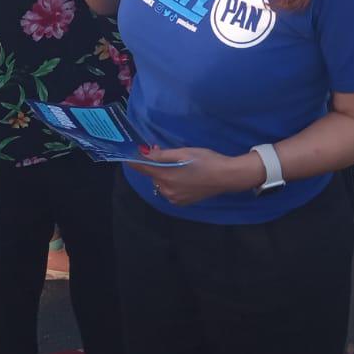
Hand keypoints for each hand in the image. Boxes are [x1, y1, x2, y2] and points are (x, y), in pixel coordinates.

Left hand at [130, 145, 258, 205]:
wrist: (226, 177)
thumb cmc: (206, 160)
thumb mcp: (184, 153)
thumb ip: (162, 155)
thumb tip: (144, 153)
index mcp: (166, 177)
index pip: (143, 168)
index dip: (134, 160)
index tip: (128, 154)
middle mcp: (167, 191)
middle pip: (153, 175)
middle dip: (154, 164)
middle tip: (161, 150)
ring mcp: (175, 199)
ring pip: (161, 183)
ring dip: (163, 173)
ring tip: (176, 163)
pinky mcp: (182, 202)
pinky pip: (170, 190)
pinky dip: (171, 182)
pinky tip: (183, 175)